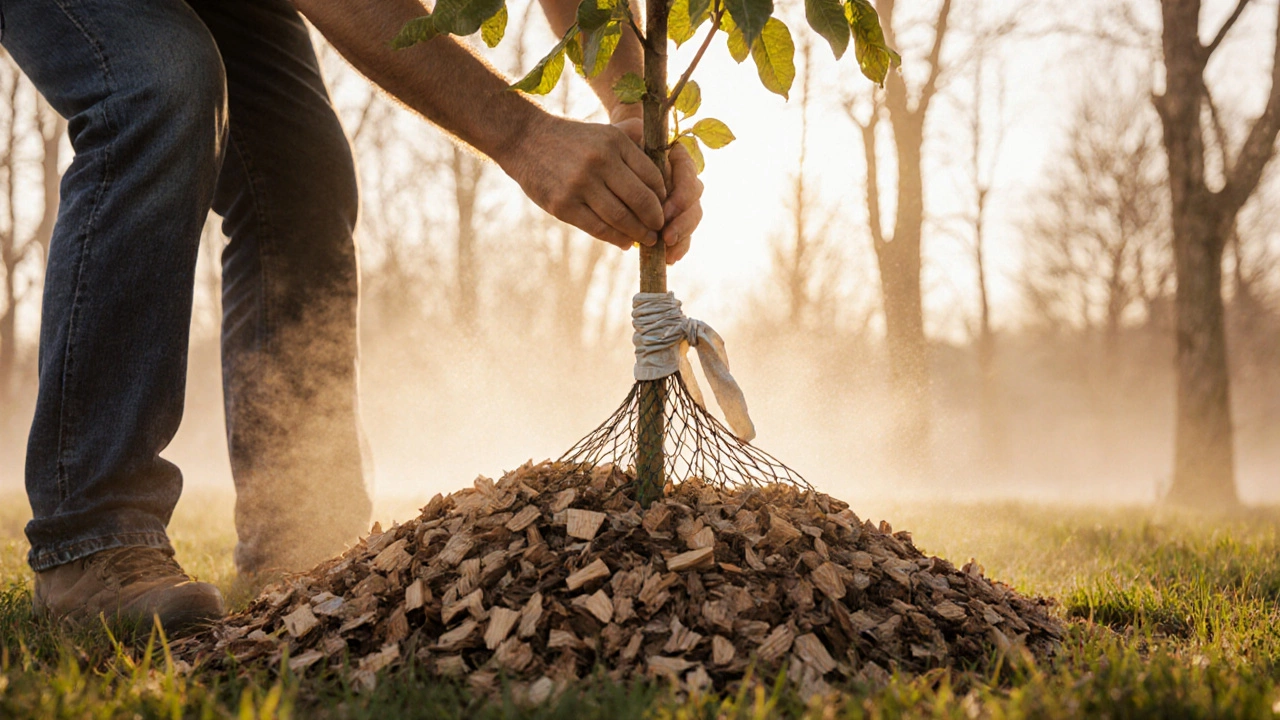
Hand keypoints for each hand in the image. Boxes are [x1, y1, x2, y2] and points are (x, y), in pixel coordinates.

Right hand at [501, 113, 665, 250]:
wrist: (525, 139)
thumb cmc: (572, 139)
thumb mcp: (603, 131)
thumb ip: (632, 138)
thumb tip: (664, 156)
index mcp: (615, 142)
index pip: (652, 176)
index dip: (662, 197)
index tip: (664, 208)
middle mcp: (600, 161)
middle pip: (640, 200)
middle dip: (655, 220)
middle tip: (659, 230)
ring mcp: (580, 184)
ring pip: (620, 218)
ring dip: (637, 233)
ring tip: (645, 240)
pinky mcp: (563, 204)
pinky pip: (597, 228)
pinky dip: (614, 238)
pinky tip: (623, 242)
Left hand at [611, 117, 703, 264]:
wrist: (617, 157)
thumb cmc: (620, 144)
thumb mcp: (624, 134)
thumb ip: (632, 131)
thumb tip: (636, 130)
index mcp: (678, 157)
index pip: (689, 174)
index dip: (681, 194)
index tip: (666, 210)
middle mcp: (684, 178)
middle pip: (695, 200)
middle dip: (683, 221)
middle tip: (666, 236)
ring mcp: (682, 198)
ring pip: (693, 218)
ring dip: (683, 237)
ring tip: (668, 252)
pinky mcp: (675, 217)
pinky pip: (684, 233)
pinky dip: (679, 247)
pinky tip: (670, 259)